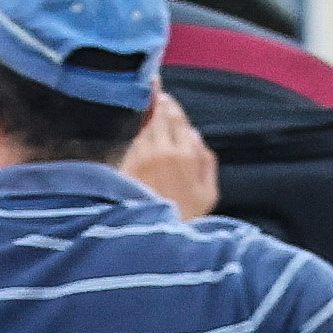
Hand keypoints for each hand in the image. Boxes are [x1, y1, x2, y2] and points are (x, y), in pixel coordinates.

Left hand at [122, 92, 222, 219]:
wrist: (154, 241)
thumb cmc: (184, 219)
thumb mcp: (208, 194)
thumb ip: (206, 162)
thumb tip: (195, 136)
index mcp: (186, 155)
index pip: (177, 118)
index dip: (170, 104)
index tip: (164, 95)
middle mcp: (162, 150)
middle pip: (157, 116)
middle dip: (155, 102)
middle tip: (151, 91)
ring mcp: (141, 157)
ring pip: (142, 127)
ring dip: (142, 115)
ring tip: (141, 105)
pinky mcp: (124, 166)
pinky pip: (129, 142)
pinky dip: (132, 134)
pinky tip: (132, 132)